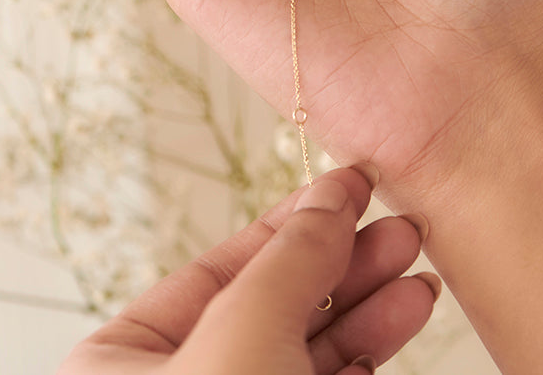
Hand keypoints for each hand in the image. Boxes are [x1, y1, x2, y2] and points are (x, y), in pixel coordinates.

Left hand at [56, 168, 435, 374]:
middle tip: (403, 225)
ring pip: (307, 350)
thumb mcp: (241, 339)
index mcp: (122, 362)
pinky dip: (366, 358)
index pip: (221, 266)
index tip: (353, 186)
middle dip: (345, 263)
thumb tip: (329, 193)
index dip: (292, 222)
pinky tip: (397, 324)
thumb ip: (288, 262)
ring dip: (369, 310)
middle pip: (272, 305)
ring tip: (419, 267)